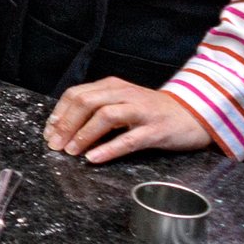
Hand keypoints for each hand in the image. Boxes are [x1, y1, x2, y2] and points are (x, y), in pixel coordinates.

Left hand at [45, 77, 214, 162]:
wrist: (196, 113)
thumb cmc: (152, 111)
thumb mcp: (122, 102)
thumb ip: (98, 108)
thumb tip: (65, 127)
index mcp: (113, 86)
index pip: (77, 94)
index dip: (59, 113)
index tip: (48, 132)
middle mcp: (125, 94)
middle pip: (86, 102)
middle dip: (66, 124)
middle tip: (54, 145)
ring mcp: (142, 111)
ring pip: (105, 116)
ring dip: (83, 134)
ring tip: (70, 151)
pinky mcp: (157, 130)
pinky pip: (129, 139)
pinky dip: (109, 148)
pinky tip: (94, 158)